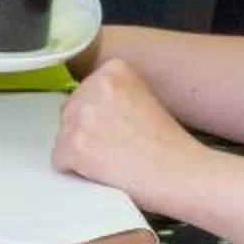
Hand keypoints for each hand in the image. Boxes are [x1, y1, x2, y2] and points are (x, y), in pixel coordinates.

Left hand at [51, 59, 201, 209]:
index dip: (99, 117)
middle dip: (86, 132)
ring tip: (116, 161)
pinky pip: (60, 160)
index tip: (121, 128)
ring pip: (63, 137)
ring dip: (82, 152)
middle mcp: (95, 85)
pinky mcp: (74, 145)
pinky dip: (76, 171)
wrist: (183, 174)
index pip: (84, 93)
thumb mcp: (143, 98)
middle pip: (70, 113)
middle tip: (118, 148)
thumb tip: (83, 109)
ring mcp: (83, 115)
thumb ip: (112, 95)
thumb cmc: (170, 145)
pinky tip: (105, 172)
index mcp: (114, 70)